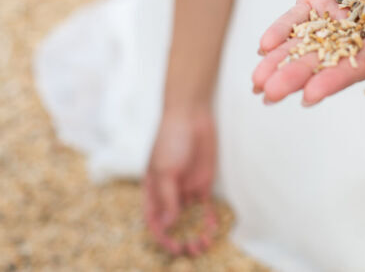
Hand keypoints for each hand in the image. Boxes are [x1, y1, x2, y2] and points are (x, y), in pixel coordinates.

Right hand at [143, 103, 216, 255]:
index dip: (161, 236)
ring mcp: (186, 189)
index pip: (153, 220)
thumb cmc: (170, 139)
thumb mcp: (164, 169)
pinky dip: (208, 219)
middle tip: (192, 249)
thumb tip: (170, 223)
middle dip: (180, 239)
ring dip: (195, 233)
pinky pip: (205, 207)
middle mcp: (168, 193)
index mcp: (152, 190)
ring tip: (203, 243)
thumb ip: (167, 197)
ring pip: (189, 218)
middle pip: (172, 224)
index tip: (172, 247)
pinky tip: (213, 228)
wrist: (191, 115)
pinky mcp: (203, 183)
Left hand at [252, 0, 364, 105]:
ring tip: (256, 82)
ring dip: (279, 63)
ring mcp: (333, 21)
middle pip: (322, 61)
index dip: (333, 80)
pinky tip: (263, 47)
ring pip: (303, 44)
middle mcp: (353, 40)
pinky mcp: (318, 1)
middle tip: (269, 94)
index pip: (356, 67)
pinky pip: (297, 18)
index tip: (309, 95)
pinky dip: (280, 32)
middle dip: (295, 77)